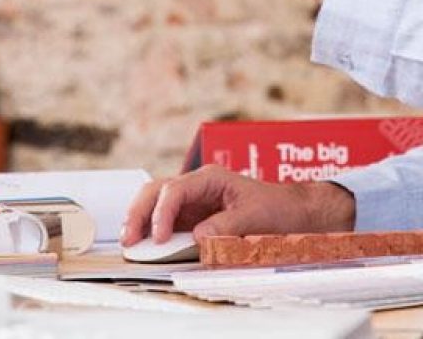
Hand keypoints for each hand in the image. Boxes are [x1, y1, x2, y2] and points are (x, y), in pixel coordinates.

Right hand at [120, 164, 355, 244]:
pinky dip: (152, 228)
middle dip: (139, 212)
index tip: (157, 237)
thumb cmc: (276, 208)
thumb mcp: (254, 218)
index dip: (162, 214)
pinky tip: (145, 243)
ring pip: (155, 202)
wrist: (292, 212)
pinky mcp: (193, 217)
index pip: (175, 190)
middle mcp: (197, 186)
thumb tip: (197, 237)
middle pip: (156, 191)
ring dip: (140, 219)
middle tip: (130, 239)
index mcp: (210, 179)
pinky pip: (166, 219)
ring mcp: (193, 201)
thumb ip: (225, 226)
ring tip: (130, 241)